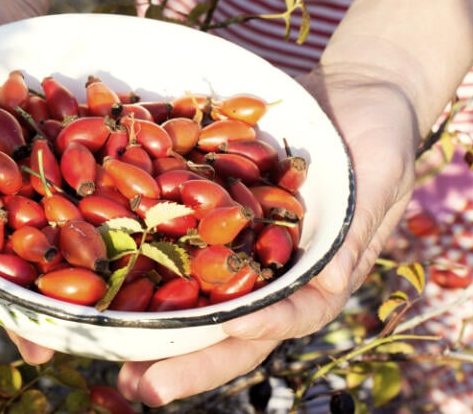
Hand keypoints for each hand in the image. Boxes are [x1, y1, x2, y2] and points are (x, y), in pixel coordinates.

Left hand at [117, 69, 419, 405]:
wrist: (348, 89)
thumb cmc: (379, 134)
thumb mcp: (378, 177)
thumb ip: (354, 226)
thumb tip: (326, 283)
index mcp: (315, 275)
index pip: (288, 315)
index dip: (259, 327)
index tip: (228, 331)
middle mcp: (268, 270)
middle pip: (224, 325)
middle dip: (184, 359)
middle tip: (140, 387)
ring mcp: (233, 244)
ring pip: (188, 293)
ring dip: (148, 325)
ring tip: (105, 355)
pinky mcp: (205, 211)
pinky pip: (170, 238)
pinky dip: (135, 256)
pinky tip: (93, 271)